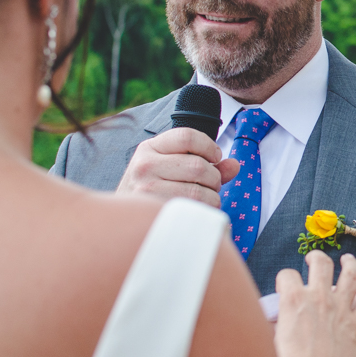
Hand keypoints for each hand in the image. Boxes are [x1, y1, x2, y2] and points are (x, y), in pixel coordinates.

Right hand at [115, 128, 238, 206]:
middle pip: (199, 165)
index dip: (209, 146)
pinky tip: (198, 210)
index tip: (215, 157)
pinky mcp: (154, 212)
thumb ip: (204, 162)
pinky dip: (204, 211)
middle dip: (214, 177)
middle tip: (211, 184)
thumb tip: (235, 165)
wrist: (120, 219)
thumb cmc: (152, 189)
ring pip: (198, 190)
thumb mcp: (170, 167)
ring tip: (205, 198)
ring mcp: (146, 189)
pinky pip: (193, 209)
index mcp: (149, 148)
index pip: (188, 136)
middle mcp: (144, 165)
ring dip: (211, 197)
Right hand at [274, 252, 355, 356]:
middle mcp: (319, 298)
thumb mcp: (272, 341)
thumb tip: (270, 317)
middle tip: (314, 260)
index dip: (285, 279)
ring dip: (349, 262)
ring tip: (347, 259)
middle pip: (320, 264)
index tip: (285, 285)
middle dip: (316, 258)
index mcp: (294, 301)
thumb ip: (274, 323)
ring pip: (350, 274)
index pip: (287, 276)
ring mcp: (342, 309)